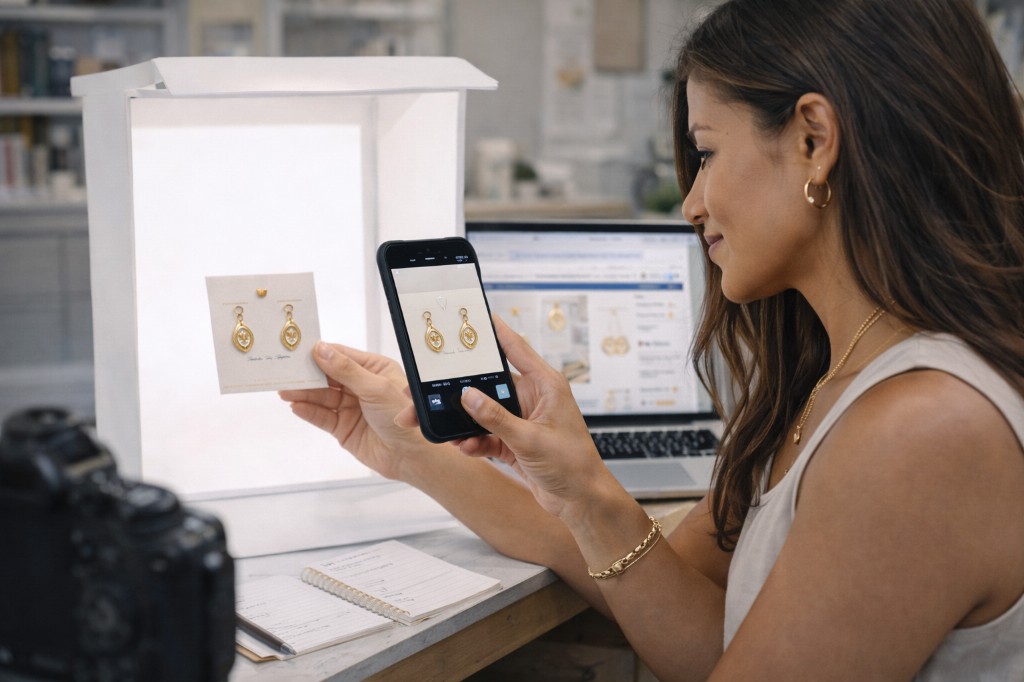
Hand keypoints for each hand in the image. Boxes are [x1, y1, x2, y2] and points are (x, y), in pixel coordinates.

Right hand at [279, 342, 435, 480]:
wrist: (411, 456)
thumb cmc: (403, 418)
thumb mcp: (376, 388)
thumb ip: (346, 370)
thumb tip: (321, 350)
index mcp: (374, 369)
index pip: (341, 356)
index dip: (319, 353)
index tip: (298, 351)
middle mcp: (361, 386)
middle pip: (327, 376)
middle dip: (307, 375)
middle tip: (286, 371)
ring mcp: (351, 408)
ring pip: (322, 397)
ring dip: (304, 393)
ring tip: (286, 390)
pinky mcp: (344, 428)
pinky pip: (323, 417)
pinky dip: (309, 411)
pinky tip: (296, 406)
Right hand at [456, 317, 617, 519]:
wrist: (580, 502)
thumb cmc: (573, 465)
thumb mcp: (531, 439)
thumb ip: (497, 418)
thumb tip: (468, 396)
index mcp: (546, 386)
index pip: (517, 349)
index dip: (496, 332)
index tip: (477, 318)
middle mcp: (533, 399)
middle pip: (490, 385)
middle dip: (461, 390)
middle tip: (431, 388)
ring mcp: (522, 421)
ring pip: (483, 413)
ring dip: (463, 421)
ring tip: (440, 426)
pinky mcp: (514, 442)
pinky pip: (486, 435)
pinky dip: (474, 441)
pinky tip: (465, 447)